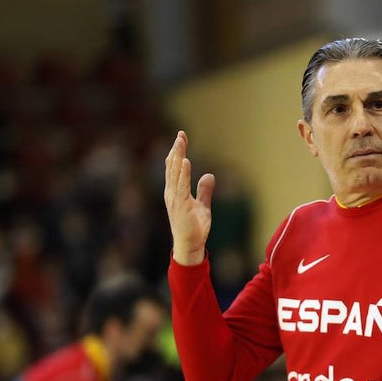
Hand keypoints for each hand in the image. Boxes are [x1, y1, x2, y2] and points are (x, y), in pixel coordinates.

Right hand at [163, 130, 214, 266]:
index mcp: (175, 192)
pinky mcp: (180, 205)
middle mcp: (172, 193)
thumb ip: (204, 190)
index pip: (175, 168)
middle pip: (172, 167)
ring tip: (180, 142)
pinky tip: (185, 161)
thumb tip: (209, 175)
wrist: (190, 246)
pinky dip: (182, 173)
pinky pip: (181, 186)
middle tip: (181, 134)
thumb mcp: (202, 205)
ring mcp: (174, 199)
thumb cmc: (195, 228)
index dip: (177, 152)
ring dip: (178, 156)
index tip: (182, 137)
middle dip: (177, 150)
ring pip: (175, 173)